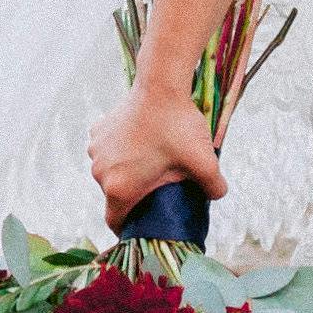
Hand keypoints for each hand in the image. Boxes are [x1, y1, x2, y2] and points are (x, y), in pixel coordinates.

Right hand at [87, 78, 228, 218]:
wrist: (160, 86)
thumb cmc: (178, 126)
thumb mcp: (204, 162)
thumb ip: (214, 188)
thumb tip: (216, 196)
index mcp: (120, 187)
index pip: (115, 221)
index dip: (129, 227)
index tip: (144, 222)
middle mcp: (100, 172)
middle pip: (115, 195)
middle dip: (134, 193)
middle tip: (159, 183)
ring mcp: (95, 150)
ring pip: (110, 172)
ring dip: (126, 170)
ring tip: (150, 158)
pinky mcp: (97, 131)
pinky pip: (107, 151)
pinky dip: (120, 151)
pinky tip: (140, 140)